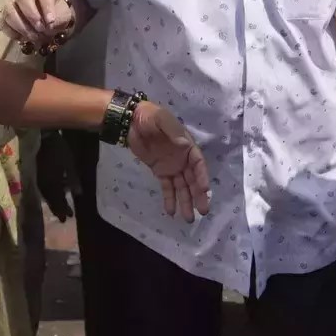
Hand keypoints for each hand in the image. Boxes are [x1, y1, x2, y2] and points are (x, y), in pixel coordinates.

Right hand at [0, 0, 78, 52]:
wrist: (50, 17)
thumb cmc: (57, 11)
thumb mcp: (64, 13)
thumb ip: (58, 17)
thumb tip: (47, 26)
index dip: (47, 8)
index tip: (51, 21)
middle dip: (31, 16)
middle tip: (41, 29)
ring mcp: (13, 3)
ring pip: (9, 12)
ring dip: (22, 27)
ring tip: (33, 37)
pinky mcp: (6, 17)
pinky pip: (4, 24)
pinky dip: (13, 33)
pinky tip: (23, 38)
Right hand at [37, 130, 77, 222]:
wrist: (42, 138)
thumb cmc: (59, 150)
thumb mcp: (69, 163)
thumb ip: (74, 179)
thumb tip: (78, 194)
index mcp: (52, 183)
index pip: (59, 201)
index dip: (64, 209)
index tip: (69, 218)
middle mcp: (44, 185)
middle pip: (51, 201)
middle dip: (58, 209)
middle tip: (63, 219)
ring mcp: (38, 181)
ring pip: (46, 197)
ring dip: (52, 204)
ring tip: (58, 209)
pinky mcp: (35, 176)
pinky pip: (42, 191)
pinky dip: (48, 196)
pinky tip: (52, 196)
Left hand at [126, 101, 210, 221]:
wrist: (131, 120)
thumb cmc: (150, 117)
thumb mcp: (161, 119)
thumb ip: (173, 131)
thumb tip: (184, 144)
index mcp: (186, 145)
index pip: (198, 163)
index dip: (202, 176)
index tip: (204, 189)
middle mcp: (182, 158)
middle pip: (192, 179)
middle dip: (198, 195)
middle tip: (203, 211)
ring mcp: (171, 166)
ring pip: (181, 186)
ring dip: (185, 201)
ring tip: (188, 218)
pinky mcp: (159, 171)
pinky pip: (167, 187)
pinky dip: (169, 198)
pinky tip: (171, 211)